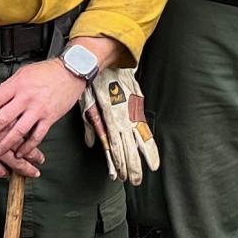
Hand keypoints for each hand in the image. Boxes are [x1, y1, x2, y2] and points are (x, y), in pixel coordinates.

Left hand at [0, 61, 84, 175]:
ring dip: (6, 143)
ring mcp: (38, 109)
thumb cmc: (46, 71)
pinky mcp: (50, 117)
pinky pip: (37, 135)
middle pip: (3, 118)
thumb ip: (5, 86)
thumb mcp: (22, 73)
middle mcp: (26, 98)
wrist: (71, 71)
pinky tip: (20, 152)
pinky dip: (28, 146)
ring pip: (19, 130)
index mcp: (17, 86)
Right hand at [0, 80, 43, 177]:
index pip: (30, 136)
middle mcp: (6, 137)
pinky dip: (3, 173)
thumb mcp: (2, 102)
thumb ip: (13, 109)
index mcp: (13, 123)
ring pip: (15, 163)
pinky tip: (7, 173)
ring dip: (24, 169)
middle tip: (41, 161)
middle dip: (35, 158)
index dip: (37, 141)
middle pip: (25, 151)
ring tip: (31, 172)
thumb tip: (23, 108)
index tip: (42, 144)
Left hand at [82, 64, 159, 184]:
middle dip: (132, 164)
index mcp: (110, 116)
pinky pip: (144, 126)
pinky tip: (152, 148)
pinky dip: (149, 139)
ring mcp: (133, 111)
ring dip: (145, 154)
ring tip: (150, 167)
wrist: (108, 57)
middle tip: (135, 180)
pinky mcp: (137, 105)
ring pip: (140, 137)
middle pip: (129, 145)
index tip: (120, 175)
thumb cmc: (94, 80)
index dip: (118, 161)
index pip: (114, 145)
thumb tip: (93, 142)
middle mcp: (124, 116)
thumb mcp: (86, 102)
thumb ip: (90, 123)